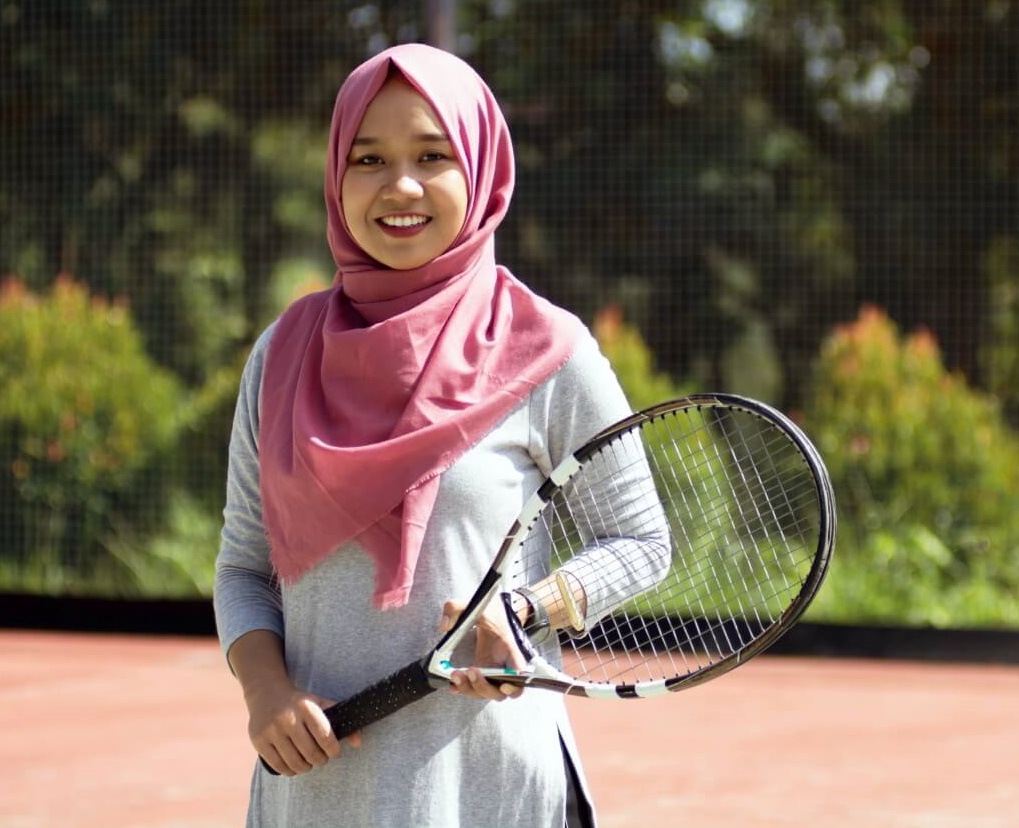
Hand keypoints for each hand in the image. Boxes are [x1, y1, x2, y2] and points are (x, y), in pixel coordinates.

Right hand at [244, 678, 359, 775]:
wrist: (266, 693)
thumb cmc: (299, 702)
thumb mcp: (320, 703)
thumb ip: (340, 719)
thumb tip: (359, 742)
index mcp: (306, 707)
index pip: (325, 736)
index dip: (333, 750)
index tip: (335, 753)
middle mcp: (288, 717)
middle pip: (310, 752)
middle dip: (320, 760)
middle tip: (322, 759)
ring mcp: (272, 730)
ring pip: (295, 762)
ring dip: (306, 767)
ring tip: (309, 763)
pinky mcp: (259, 740)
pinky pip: (278, 765)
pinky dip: (290, 771)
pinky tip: (294, 766)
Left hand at [440, 599, 525, 701]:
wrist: (491, 612)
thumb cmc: (490, 611)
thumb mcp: (477, 605)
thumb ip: (457, 609)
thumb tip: (444, 626)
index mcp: (509, 650)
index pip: (520, 673)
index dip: (515, 685)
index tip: (503, 684)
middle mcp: (503, 665)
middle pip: (500, 691)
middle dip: (484, 686)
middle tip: (470, 671)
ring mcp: (492, 671)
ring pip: (486, 692)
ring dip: (470, 689)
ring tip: (454, 675)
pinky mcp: (481, 672)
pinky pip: (474, 688)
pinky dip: (463, 689)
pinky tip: (452, 684)